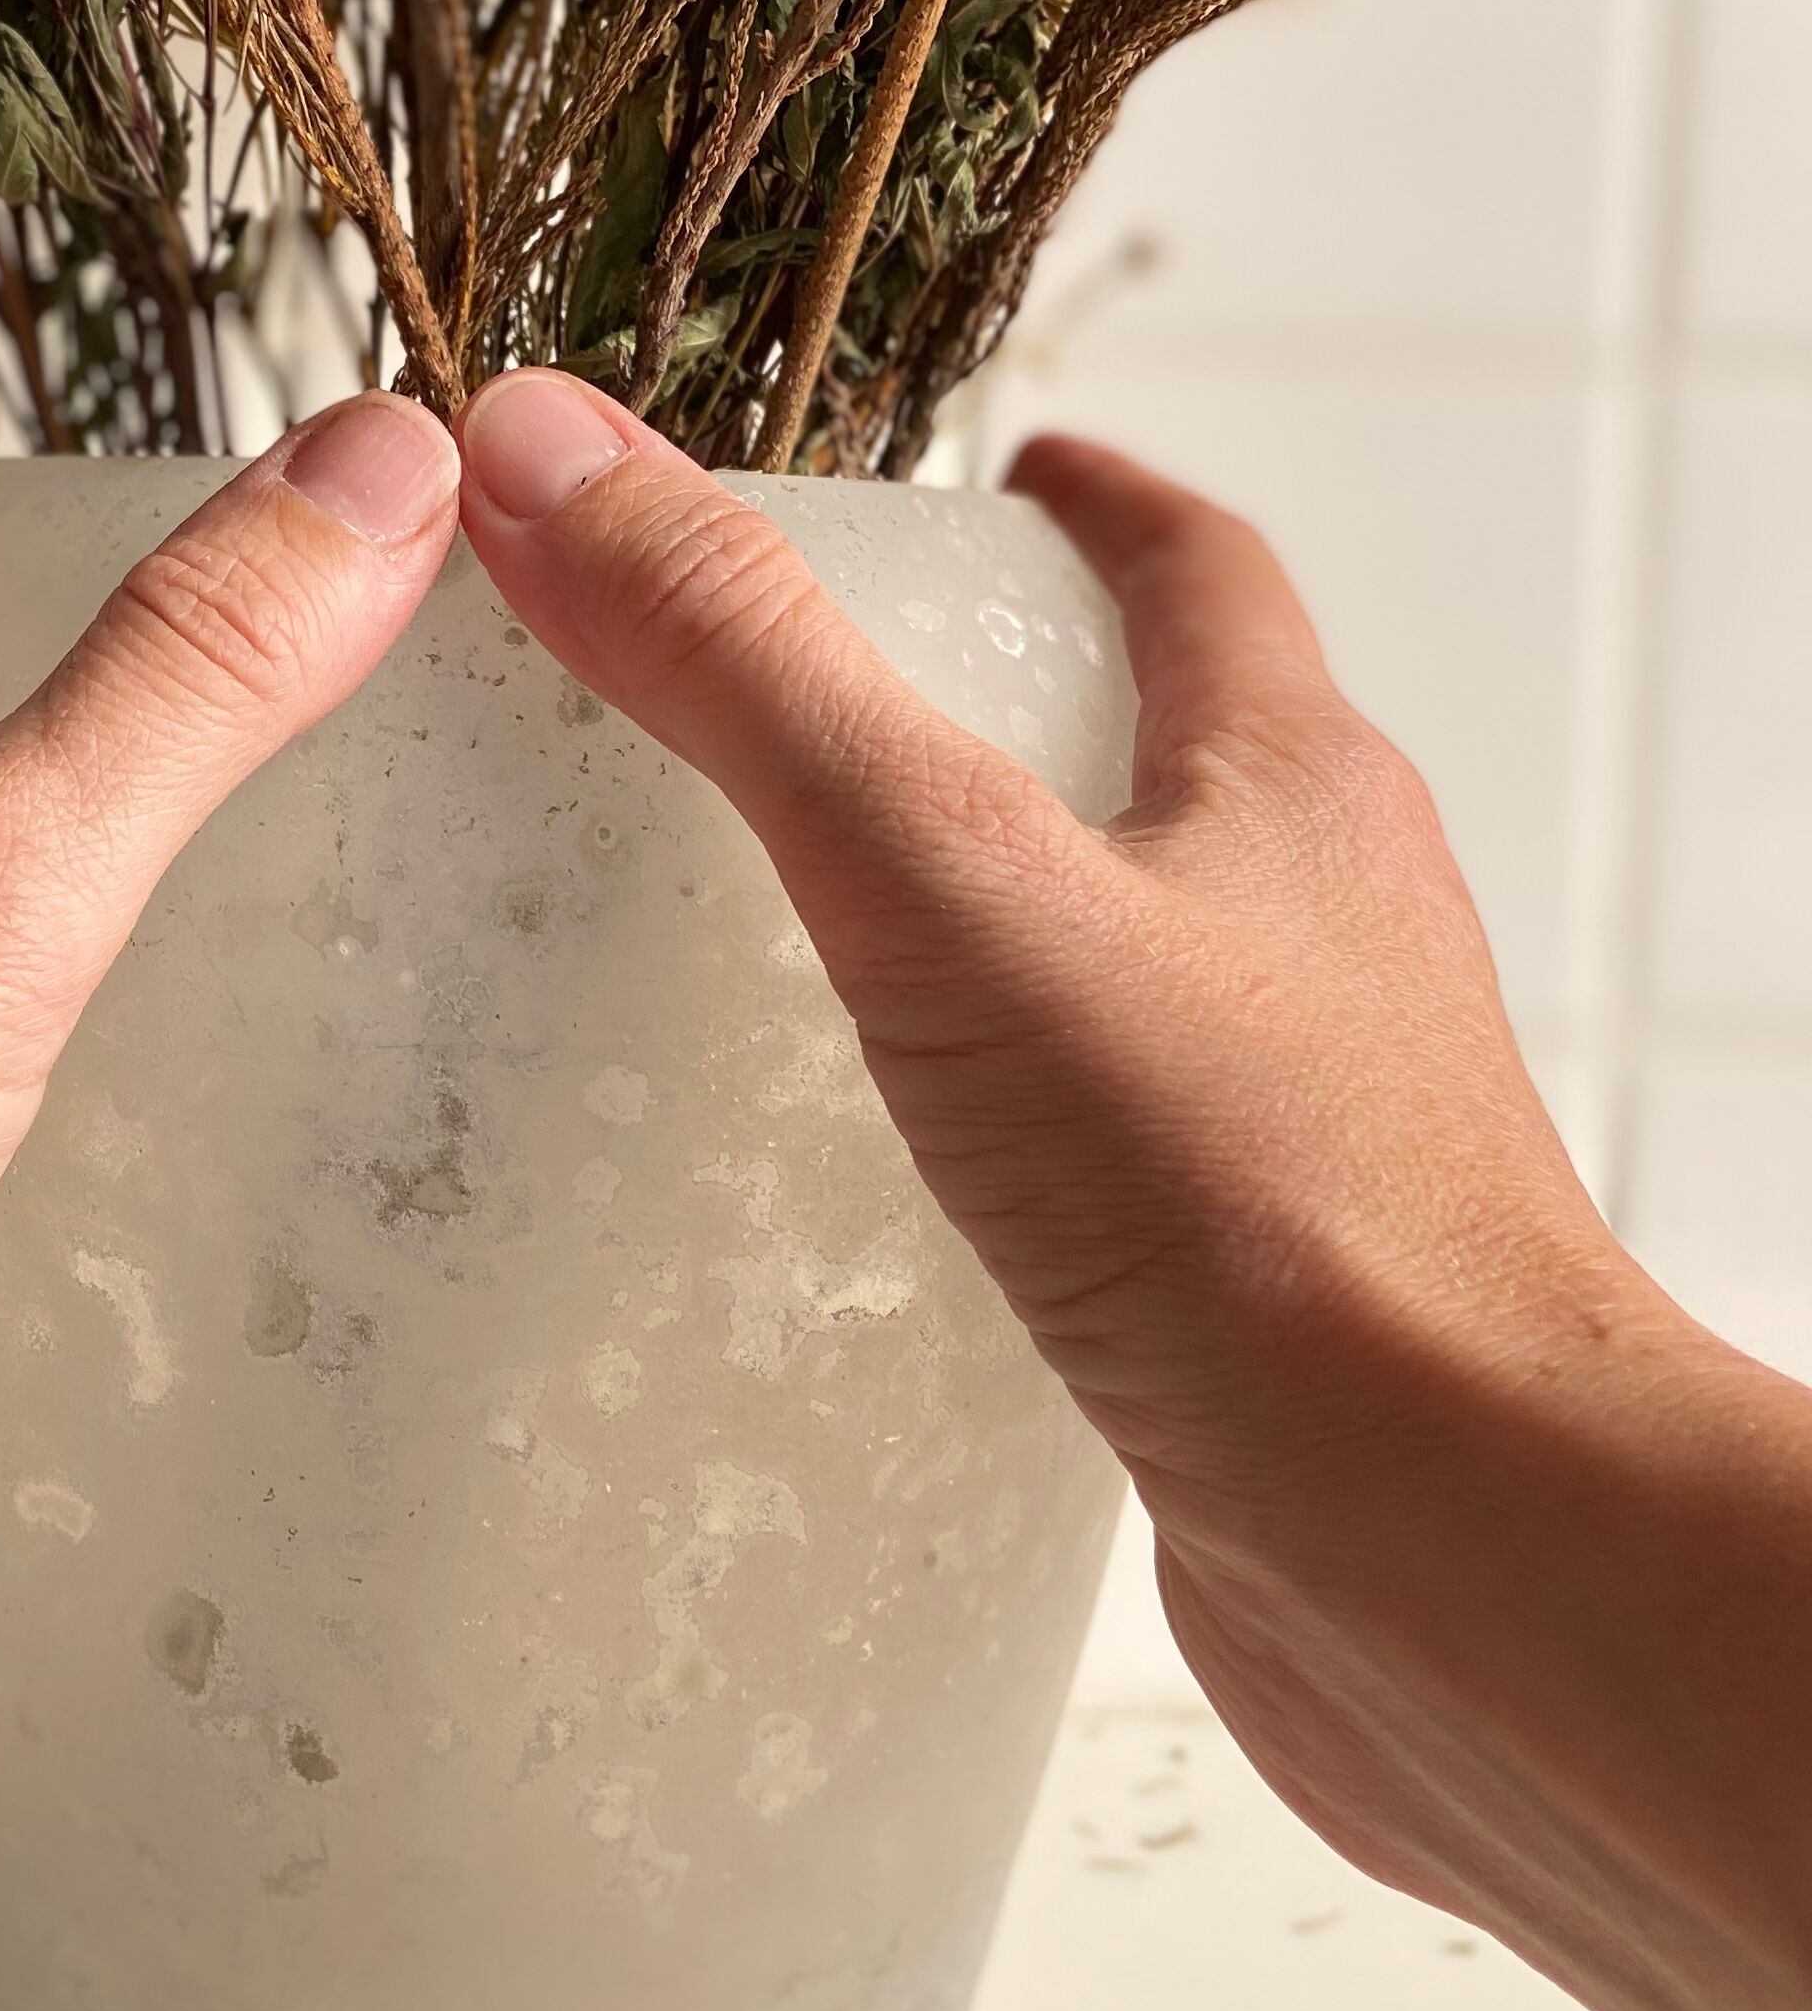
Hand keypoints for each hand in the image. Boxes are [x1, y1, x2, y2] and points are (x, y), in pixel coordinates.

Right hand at [453, 370, 1811, 2010]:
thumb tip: (555, 456)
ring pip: (1150, 962)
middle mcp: (1323, 931)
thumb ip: (755, 676)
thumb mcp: (957, 884)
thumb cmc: (1266, 1214)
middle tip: (853, 693)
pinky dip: (1011, 1122)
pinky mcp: (1260, 1285)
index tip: (999, 464)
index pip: (1195, 571)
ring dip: (1015, 920)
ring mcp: (1306, 1114)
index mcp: (1288, 787)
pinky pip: (1122, 1152)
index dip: (1089, 500)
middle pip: (1185, 755)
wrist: (1456, 1554)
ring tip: (831, 935)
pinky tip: (889, 1198)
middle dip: (1033, 699)